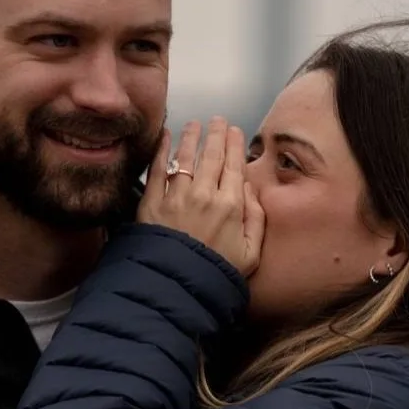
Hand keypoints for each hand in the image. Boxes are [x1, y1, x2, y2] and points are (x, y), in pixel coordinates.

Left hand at [138, 119, 264, 276]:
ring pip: (185, 158)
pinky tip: (165, 137)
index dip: (235, 146)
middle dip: (216, 134)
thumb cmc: (216, 274)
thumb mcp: (251, 253)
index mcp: (231, 206)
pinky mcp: (152, 204)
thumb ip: (256, 219)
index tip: (235, 131)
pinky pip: (157, 171)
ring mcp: (176, 198)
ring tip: (194, 124)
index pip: (234, 167)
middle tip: (217, 120)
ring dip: (191, 137)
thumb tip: (249, 189)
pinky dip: (161, 151)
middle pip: (211, 156)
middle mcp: (204, 196)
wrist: (176, 288)